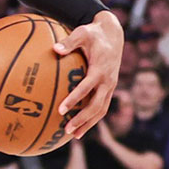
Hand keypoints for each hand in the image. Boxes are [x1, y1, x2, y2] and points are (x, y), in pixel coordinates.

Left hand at [55, 11, 122, 138]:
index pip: (87, 87)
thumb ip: (69, 42)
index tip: (61, 109)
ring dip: (88, 123)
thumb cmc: (94, 33)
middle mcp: (108, 80)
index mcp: (100, 69)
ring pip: (101, 110)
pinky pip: (101, 106)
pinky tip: (79, 126)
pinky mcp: (109, 88)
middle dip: (82, 119)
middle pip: (97, 105)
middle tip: (66, 130)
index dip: (75, 99)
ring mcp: (110, 86)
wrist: (114, 34)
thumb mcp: (82, 32)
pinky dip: (92, 118)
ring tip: (73, 135)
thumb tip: (54, 48)